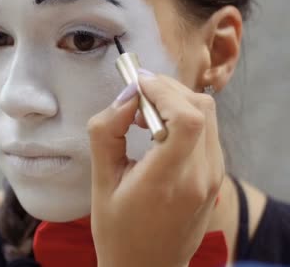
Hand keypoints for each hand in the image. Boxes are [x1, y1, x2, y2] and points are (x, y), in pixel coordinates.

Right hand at [87, 72, 224, 266]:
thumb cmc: (118, 231)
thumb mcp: (100, 183)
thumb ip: (106, 134)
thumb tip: (124, 97)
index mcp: (168, 182)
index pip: (187, 118)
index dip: (163, 90)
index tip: (136, 83)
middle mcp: (200, 178)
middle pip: (201, 108)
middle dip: (167, 88)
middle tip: (136, 92)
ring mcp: (213, 177)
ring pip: (208, 115)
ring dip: (176, 100)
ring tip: (143, 111)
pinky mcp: (215, 177)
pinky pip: (207, 131)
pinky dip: (185, 116)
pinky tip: (157, 127)